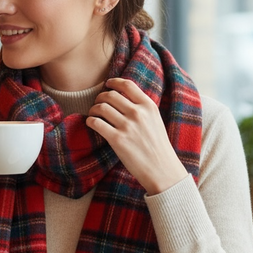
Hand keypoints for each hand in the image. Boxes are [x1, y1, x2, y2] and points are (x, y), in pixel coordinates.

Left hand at [86, 77, 188, 194]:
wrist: (162, 169)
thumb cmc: (157, 146)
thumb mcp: (155, 120)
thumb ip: (142, 108)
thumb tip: (122, 97)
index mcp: (149, 106)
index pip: (127, 85)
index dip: (114, 82)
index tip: (107, 84)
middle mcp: (138, 113)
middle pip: (111, 95)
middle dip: (100, 97)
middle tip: (98, 103)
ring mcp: (127, 126)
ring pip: (101, 107)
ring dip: (94, 109)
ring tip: (94, 114)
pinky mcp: (117, 139)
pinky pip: (96, 123)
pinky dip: (90, 121)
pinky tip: (92, 124)